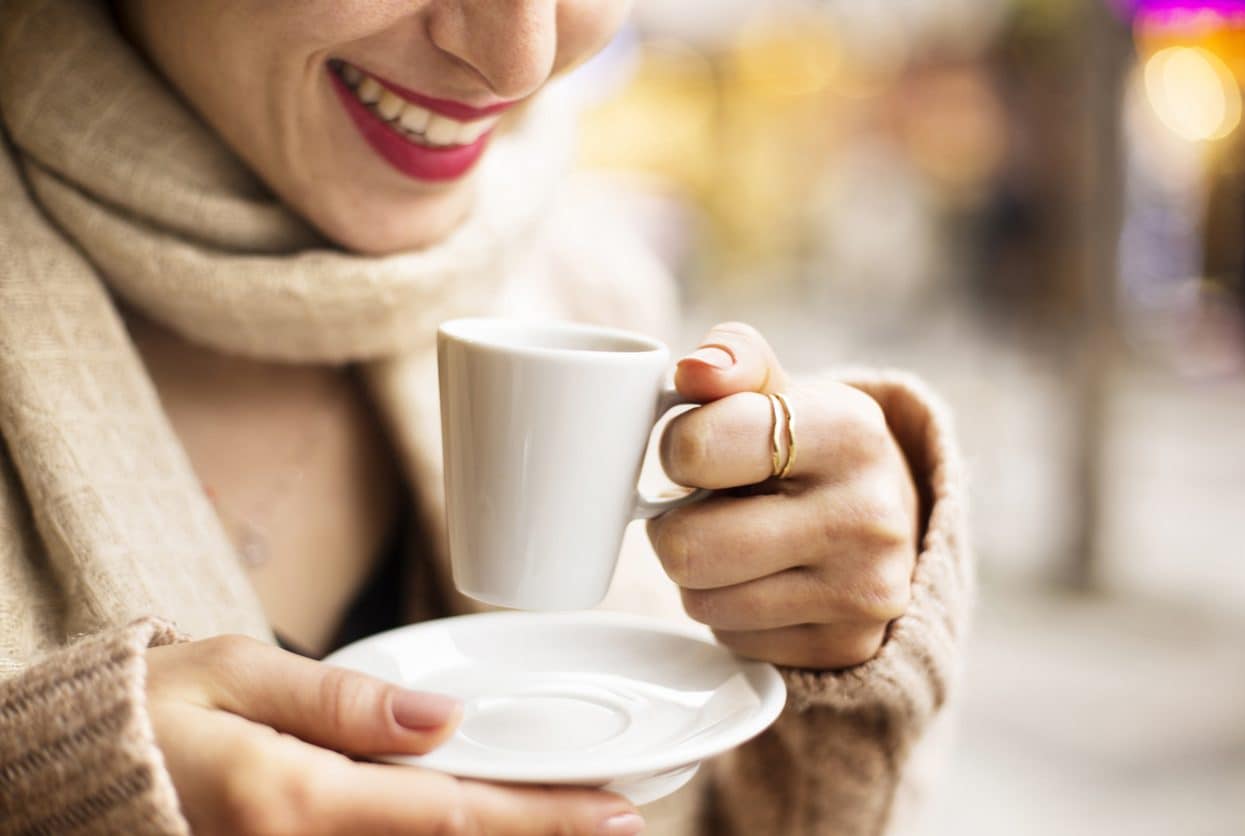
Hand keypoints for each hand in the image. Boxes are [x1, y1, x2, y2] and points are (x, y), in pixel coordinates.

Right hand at [146, 636, 643, 834]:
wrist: (71, 783)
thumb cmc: (152, 715)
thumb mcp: (234, 676)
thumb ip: (339, 703)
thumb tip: (438, 719)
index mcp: (294, 800)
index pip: (450, 814)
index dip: (542, 818)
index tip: (616, 813)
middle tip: (624, 824)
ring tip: (574, 827)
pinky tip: (485, 830)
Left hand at [648, 322, 918, 669]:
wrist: (885, 517)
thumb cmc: (804, 444)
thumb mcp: (777, 386)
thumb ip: (732, 358)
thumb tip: (694, 369)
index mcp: (848, 431)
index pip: (697, 449)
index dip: (676, 450)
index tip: (697, 449)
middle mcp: (868, 515)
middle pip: (686, 547)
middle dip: (674, 525)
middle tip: (705, 507)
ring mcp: (863, 591)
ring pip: (700, 601)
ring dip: (699, 574)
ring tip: (738, 541)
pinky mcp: (846, 647)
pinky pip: (730, 639)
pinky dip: (731, 613)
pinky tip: (764, 581)